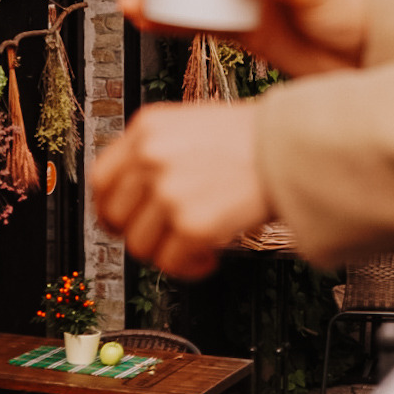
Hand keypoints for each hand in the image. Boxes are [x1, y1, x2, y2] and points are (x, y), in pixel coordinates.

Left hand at [90, 101, 269, 278]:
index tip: (123, 220)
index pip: (100, 179)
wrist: (292, 145)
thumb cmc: (251, 137)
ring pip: (140, 246)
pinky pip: (171, 264)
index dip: (109, 207)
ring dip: (167, 252)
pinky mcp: (191, 223)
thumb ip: (156, 153)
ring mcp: (169, 190)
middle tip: (165, 236)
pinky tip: (211, 255)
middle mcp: (151, 156)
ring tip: (196, 243)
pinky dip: (190, 267)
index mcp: (148, 126)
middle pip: (115, 217)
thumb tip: (131, 195)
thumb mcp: (191, 125)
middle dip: (139, 234)